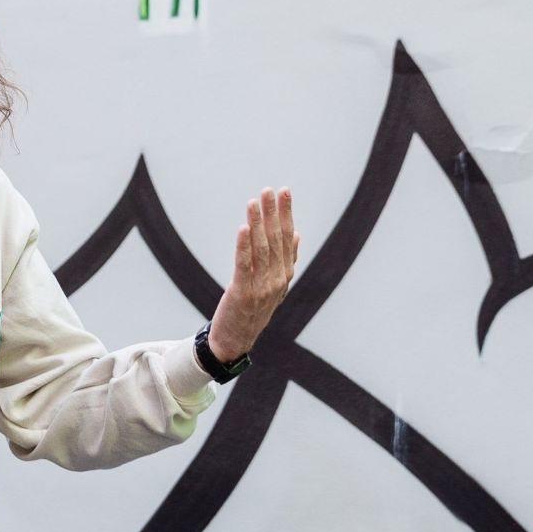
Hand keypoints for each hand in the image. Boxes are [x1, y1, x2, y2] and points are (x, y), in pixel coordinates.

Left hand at [206, 187, 299, 364]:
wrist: (235, 341)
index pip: (288, 238)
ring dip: (258, 223)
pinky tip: (243, 228)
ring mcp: (261, 288)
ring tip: (255, 202)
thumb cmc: (253, 310)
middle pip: (276, 240)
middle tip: (269, 190)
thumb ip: (285, 261)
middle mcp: (277, 280)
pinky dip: (244, 246)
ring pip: (261, 249)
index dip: (286, 214)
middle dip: (273, 213)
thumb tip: (297, 235)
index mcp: (285, 275)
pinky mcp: (243, 293)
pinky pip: (244, 265)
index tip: (284, 192)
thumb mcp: (274, 285)